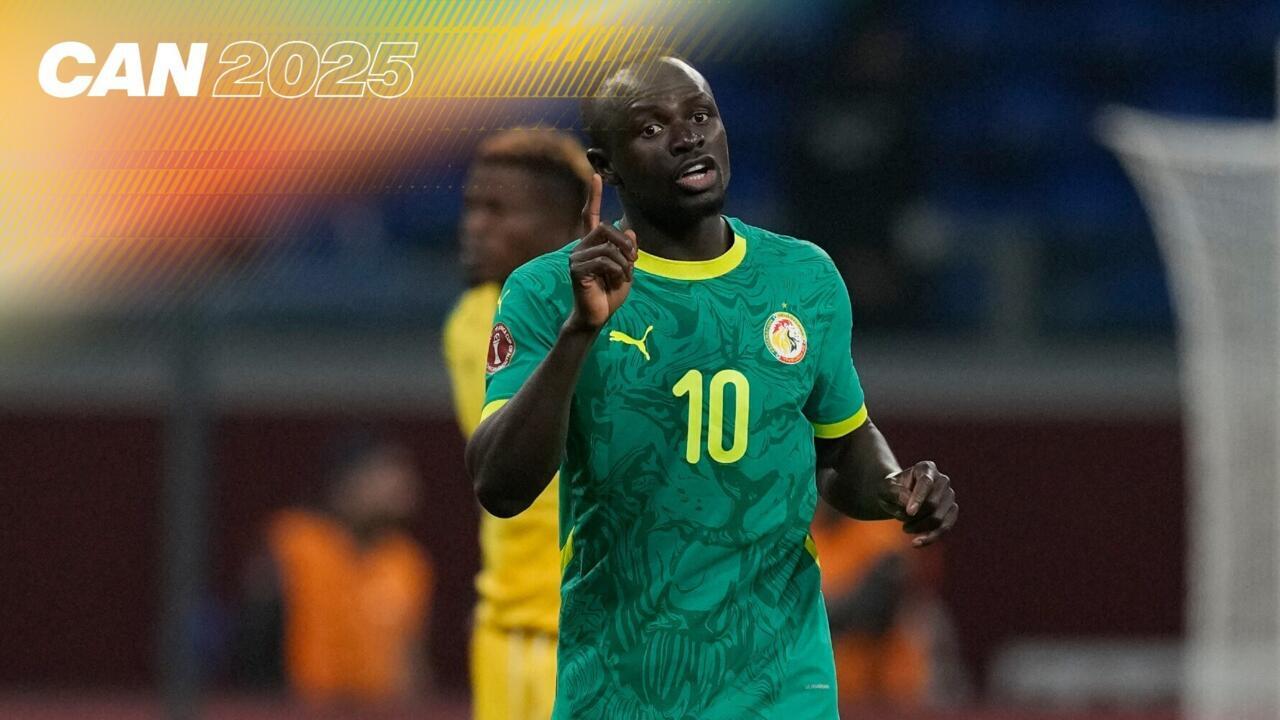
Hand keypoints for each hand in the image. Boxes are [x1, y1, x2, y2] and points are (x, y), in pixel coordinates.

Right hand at [566, 173, 636, 333]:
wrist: (598, 316)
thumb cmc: (610, 294)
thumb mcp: (626, 270)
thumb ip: (628, 251)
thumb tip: (629, 231)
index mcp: (592, 245)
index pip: (591, 215)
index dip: (594, 196)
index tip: (596, 176)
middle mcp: (581, 247)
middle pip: (606, 228)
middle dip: (625, 244)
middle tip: (633, 261)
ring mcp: (576, 258)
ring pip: (608, 246)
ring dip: (624, 263)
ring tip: (624, 277)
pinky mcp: (576, 269)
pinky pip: (604, 261)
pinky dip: (617, 271)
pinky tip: (615, 281)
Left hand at [879, 461, 956, 547]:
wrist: (897, 497)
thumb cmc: (891, 490)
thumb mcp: (885, 488)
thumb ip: (895, 492)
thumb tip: (908, 503)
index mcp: (926, 468)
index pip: (926, 483)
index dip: (918, 498)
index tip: (909, 513)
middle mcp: (942, 480)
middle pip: (933, 504)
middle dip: (914, 516)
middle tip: (899, 518)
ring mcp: (949, 495)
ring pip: (938, 519)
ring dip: (919, 527)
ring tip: (904, 528)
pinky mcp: (952, 511)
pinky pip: (945, 527)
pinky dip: (930, 537)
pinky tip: (916, 543)